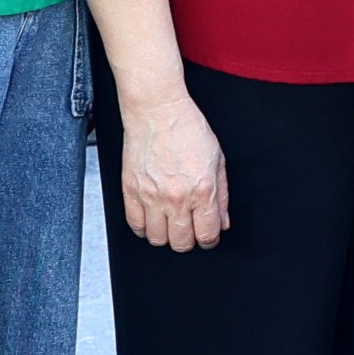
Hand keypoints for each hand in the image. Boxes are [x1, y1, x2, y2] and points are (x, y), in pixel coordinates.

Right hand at [115, 83, 230, 252]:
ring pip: (157, 240)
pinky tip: (152, 219)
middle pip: (181, 243)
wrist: (157, 111)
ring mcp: (151, 197)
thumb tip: (222, 221)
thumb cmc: (188, 128)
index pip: (207, 234)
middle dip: (189, 241)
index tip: (208, 236)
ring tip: (171, 224)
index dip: (210, 240)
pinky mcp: (131, 192)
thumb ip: (222, 194)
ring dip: (166, 236)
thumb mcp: (217, 159)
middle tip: (190, 229)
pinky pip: (135, 225)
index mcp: (202, 190)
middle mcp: (176, 198)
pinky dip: (144, 228)